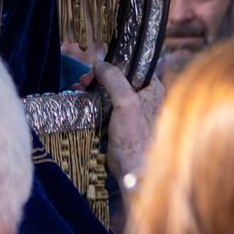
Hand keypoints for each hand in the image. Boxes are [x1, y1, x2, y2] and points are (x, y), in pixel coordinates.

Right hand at [76, 42, 163, 181]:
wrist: (134, 170)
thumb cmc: (135, 137)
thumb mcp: (125, 102)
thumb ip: (114, 78)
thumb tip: (99, 62)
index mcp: (154, 89)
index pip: (133, 66)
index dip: (113, 64)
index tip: (96, 68)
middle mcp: (146, 98)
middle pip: (120, 78)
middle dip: (99, 77)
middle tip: (84, 81)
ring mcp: (135, 111)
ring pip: (112, 91)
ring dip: (94, 88)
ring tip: (80, 89)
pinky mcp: (123, 124)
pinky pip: (108, 105)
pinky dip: (95, 101)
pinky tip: (83, 101)